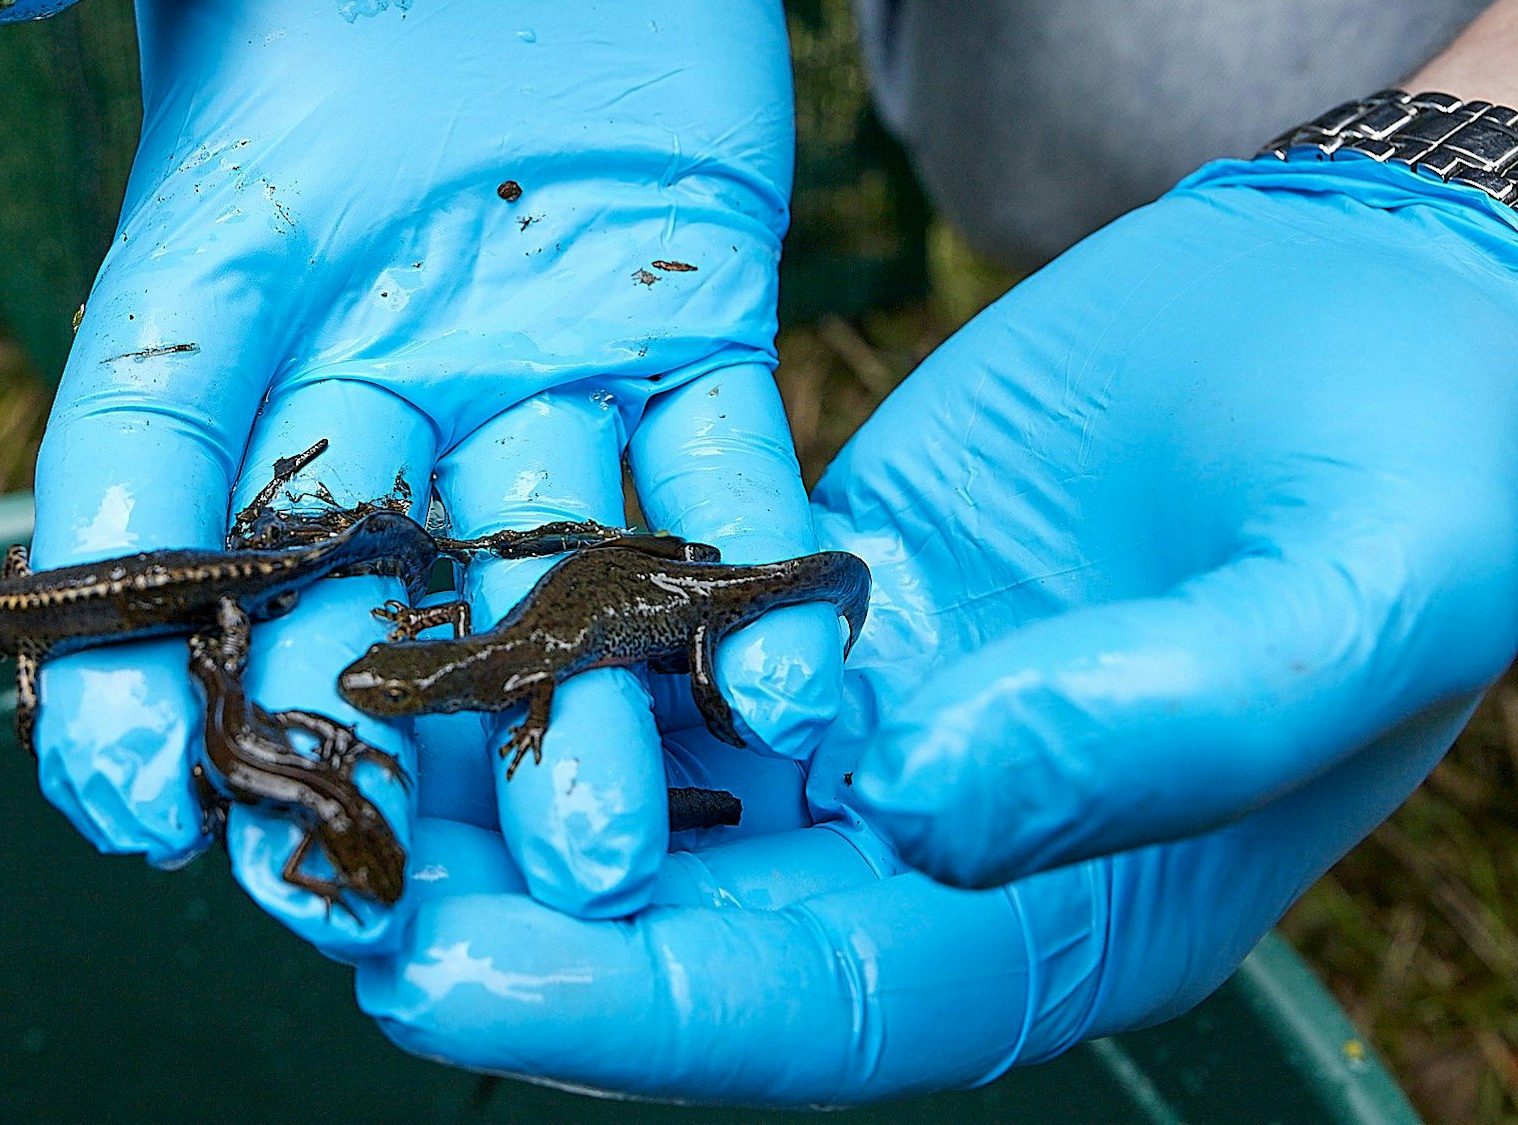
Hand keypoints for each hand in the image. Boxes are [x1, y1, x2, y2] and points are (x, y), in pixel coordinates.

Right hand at [17, 0, 842, 952]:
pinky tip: (791, 689)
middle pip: (354, 585)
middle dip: (367, 738)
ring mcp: (535, 357)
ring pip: (548, 569)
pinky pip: (726, 471)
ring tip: (605, 848)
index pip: (149, 485)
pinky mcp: (688, 324)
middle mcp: (376, 359)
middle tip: (379, 900)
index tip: (122, 805)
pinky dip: (760, 579)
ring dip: (578, 716)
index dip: (120, 652)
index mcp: (229, 293)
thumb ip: (21, 1)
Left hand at [351, 156, 1517, 1101]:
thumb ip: (1150, 727)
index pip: (808, 1010)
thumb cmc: (1431, 481)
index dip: (621, 1012)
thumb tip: (923, 805)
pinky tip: (415, 605)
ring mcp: (856, 719)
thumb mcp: (1338, 604)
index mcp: (1050, 923)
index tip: (433, 981)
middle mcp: (924, 847)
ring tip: (306, 752)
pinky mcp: (813, 594)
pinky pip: (652, 630)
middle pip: (675, 920)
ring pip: (634, 781)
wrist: (1392, 309)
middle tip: (306, 878)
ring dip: (476, 777)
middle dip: (488, 913)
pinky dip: (538, 633)